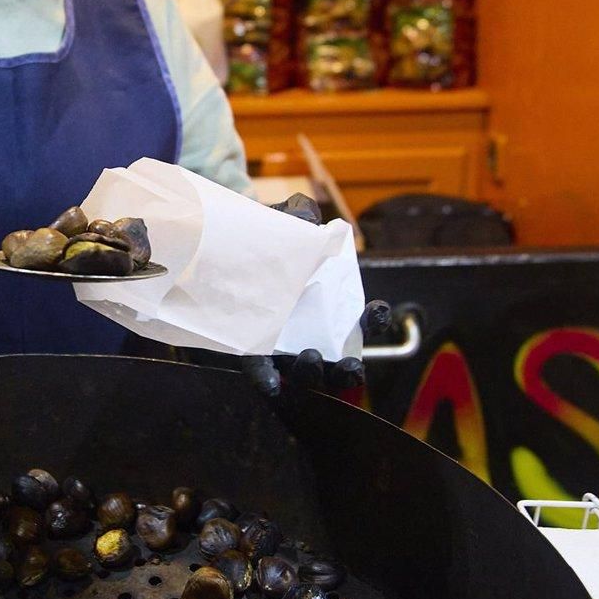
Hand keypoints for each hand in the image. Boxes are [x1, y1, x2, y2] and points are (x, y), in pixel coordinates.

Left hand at [244, 193, 387, 395]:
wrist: (223, 243)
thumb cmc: (267, 235)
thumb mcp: (285, 218)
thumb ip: (301, 214)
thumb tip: (309, 220)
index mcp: (329, 301)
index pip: (361, 319)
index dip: (375, 319)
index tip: (374, 311)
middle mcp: (310, 328)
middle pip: (339, 358)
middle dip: (347, 367)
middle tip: (345, 362)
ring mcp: (282, 342)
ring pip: (306, 372)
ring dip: (312, 373)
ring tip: (309, 359)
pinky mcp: (251, 349)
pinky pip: (262, 370)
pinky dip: (269, 379)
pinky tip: (272, 384)